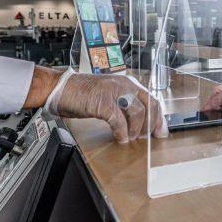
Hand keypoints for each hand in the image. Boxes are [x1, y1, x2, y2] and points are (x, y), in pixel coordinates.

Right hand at [50, 73, 166, 142]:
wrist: (61, 88)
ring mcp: (114, 92)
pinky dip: (121, 133)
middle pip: (150, 106)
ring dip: (136, 130)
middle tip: (146, 138)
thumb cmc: (83, 93)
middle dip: (151, 125)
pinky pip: (119, 121)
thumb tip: (140, 123)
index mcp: (128, 83)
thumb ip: (125, 106)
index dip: (159, 118)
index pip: (152, 100)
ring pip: (138, 113)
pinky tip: (120, 138)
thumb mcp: (110, 96)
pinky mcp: (103, 102)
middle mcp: (124, 85)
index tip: (160, 131)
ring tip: (130, 137)